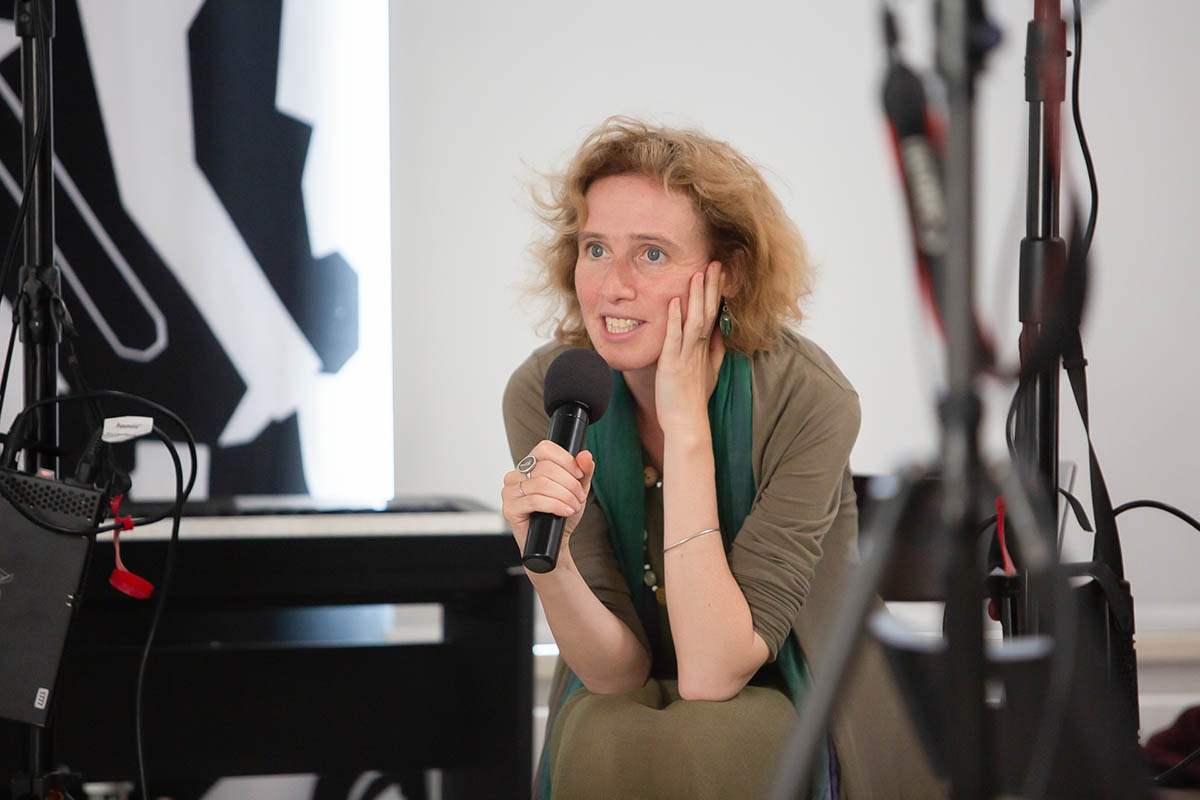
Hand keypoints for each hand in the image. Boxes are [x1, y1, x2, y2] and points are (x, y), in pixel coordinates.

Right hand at [500, 441, 594, 565]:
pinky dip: (556, 505)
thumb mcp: (577, 489)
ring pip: (542, 483)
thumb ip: (583, 471)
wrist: (554, 542)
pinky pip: (535, 500)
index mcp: (530, 465)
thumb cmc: (561, 514)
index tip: (579, 474)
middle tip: (578, 497)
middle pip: (547, 468)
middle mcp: (516, 475)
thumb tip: (585, 455)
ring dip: (565, 496)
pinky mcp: (509, 508)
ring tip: (574, 506)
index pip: (545, 448)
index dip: (565, 460)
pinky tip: (566, 511)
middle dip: (569, 483)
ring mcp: (510, 491)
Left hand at [655, 261, 725, 434]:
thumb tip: (719, 332)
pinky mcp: (672, 365)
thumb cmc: (694, 400)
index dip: (716, 293)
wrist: (687, 423)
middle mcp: (698, 349)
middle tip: (715, 263)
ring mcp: (686, 356)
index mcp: (705, 349)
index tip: (718, 272)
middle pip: (707, 312)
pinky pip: (674, 338)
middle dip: (711, 287)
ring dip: (696, 297)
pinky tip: (675, 302)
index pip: (713, 314)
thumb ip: (715, 351)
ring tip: (699, 274)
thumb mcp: (710, 373)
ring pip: (694, 321)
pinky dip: (675, 320)